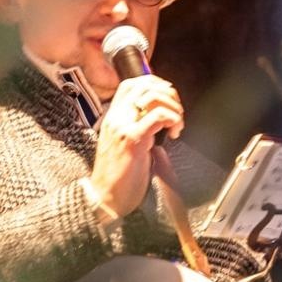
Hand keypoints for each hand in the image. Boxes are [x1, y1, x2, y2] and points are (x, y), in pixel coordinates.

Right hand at [88, 74, 183, 215]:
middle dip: (169, 94)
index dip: (154, 84)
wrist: (104, 197)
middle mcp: (116, 118)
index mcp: (113, 117)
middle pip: (143, 85)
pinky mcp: (133, 140)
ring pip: (152, 97)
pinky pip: (158, 116)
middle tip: (177, 112)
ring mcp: (123, 127)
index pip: (131, 84)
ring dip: (173, 107)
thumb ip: (137, 128)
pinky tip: (175, 132)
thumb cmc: (118, 176)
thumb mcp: (125, 144)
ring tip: (177, 124)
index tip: (169, 99)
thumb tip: (159, 118)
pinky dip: (173, 119)